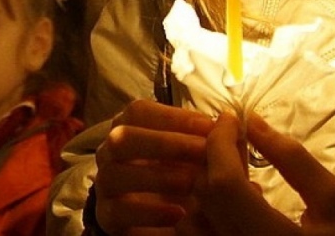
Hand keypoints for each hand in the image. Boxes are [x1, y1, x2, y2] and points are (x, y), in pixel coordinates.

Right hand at [92, 99, 214, 234]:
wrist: (178, 222)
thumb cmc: (191, 181)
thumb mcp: (207, 160)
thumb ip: (217, 141)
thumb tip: (229, 121)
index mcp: (131, 128)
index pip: (138, 111)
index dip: (172, 116)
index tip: (208, 126)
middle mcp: (111, 152)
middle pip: (122, 137)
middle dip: (164, 142)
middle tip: (203, 152)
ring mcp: (106, 184)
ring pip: (114, 173)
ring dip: (156, 176)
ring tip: (191, 183)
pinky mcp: (107, 216)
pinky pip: (118, 210)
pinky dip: (149, 211)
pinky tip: (178, 213)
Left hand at [190, 111, 334, 235]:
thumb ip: (295, 161)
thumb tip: (253, 122)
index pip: (224, 183)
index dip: (221, 142)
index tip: (230, 119)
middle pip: (204, 195)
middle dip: (213, 156)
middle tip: (234, 137)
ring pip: (194, 214)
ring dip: (209, 183)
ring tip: (239, 171)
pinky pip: (198, 230)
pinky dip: (208, 207)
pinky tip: (238, 200)